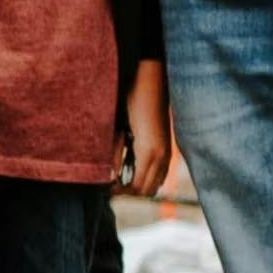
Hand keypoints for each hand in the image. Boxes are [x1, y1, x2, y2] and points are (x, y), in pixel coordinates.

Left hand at [116, 60, 175, 196]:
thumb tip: (110, 176)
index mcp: (148, 152)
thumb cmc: (132, 99)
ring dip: (139, 184)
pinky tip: (132, 168)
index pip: (137, 187)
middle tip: (110, 185)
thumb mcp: (119, 128)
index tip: (105, 188)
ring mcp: (167, 151)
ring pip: (157, 182)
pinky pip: (161, 172)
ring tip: (120, 178)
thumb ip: (116, 153)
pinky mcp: (167, 146)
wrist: (152, 80)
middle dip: (129, 191)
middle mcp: (162, 155)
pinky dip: (148, 176)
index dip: (120, 192)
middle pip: (147, 190)